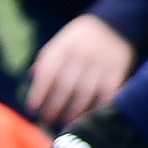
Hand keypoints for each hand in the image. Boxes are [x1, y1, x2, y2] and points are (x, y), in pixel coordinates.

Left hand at [27, 14, 135, 129]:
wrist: (115, 24)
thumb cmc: (80, 38)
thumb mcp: (60, 42)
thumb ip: (46, 59)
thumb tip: (31, 78)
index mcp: (64, 48)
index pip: (47, 73)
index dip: (38, 93)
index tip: (33, 109)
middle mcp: (81, 56)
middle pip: (65, 87)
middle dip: (54, 107)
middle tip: (48, 121)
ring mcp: (100, 64)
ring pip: (85, 94)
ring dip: (74, 111)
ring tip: (67, 122)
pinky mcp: (116, 71)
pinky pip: (106, 94)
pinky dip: (97, 107)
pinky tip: (90, 115)